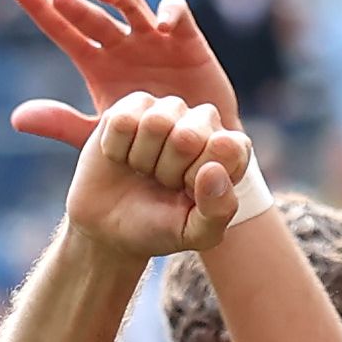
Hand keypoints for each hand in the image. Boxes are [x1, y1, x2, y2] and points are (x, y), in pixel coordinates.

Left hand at [6, 0, 243, 137]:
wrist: (196, 152)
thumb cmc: (147, 143)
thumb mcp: (102, 136)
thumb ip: (62, 124)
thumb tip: (15, 118)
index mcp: (95, 62)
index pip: (59, 28)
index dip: (36, 3)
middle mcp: (120, 44)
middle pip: (92, 17)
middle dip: (75, 6)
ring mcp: (152, 38)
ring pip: (131, 4)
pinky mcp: (186, 39)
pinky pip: (176, 14)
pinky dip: (170, 11)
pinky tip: (162, 23)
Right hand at [54, 92, 251, 261]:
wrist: (111, 227)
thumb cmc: (160, 228)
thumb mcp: (195, 235)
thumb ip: (218, 211)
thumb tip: (213, 170)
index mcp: (231, 151)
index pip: (226, 148)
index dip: (199, 178)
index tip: (190, 193)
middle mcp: (205, 122)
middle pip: (188, 136)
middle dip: (168, 171)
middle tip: (165, 183)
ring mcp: (170, 110)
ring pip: (155, 123)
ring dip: (143, 158)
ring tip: (146, 171)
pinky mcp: (134, 106)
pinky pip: (123, 122)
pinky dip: (117, 149)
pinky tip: (123, 157)